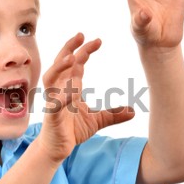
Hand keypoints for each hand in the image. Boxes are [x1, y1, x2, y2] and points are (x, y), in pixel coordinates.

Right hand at [38, 33, 134, 162]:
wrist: (58, 148)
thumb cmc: (72, 130)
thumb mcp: (98, 121)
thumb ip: (113, 114)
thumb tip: (133, 111)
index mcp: (70, 87)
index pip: (76, 63)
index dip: (84, 50)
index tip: (98, 40)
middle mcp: (60, 90)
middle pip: (61, 63)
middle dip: (69, 48)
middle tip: (82, 35)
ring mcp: (54, 101)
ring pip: (50, 78)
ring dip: (59, 67)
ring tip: (71, 57)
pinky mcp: (52, 115)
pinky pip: (54, 103)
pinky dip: (61, 97)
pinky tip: (72, 92)